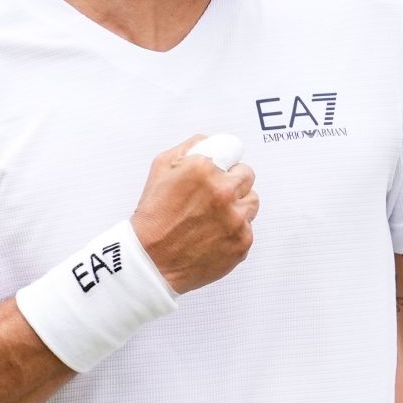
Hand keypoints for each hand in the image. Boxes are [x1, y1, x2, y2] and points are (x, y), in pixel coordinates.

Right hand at [131, 135, 258, 293]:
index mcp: (203, 169)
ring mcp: (236, 218)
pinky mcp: (242, 241)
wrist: (150, 261)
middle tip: (213, 197)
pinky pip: (248, 228)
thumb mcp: (160, 169)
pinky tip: (213, 236)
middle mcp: (223, 191)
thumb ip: (189, 148)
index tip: (223, 168)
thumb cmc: (153, 218)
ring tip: (214, 217)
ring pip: (252, 201)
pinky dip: (234, 232)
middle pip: (246, 175)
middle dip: (232, 183)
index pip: (233, 150)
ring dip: (238, 206)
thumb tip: (210, 142)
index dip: (225, 162)